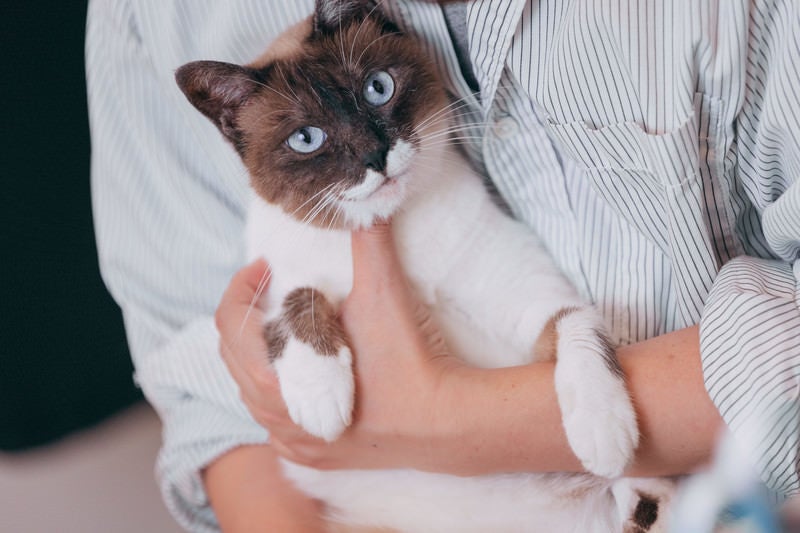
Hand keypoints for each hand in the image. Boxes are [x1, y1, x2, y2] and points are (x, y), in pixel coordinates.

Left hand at [215, 223, 462, 470]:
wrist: (445, 422)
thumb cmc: (407, 361)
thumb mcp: (382, 293)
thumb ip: (367, 242)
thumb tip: (366, 205)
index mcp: (276, 382)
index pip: (230, 325)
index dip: (242, 286)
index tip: (267, 268)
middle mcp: (275, 418)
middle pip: (233, 355)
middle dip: (250, 316)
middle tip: (277, 291)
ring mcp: (293, 441)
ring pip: (251, 389)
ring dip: (262, 351)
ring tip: (294, 326)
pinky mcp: (314, 454)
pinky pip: (276, 417)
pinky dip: (280, 386)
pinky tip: (308, 370)